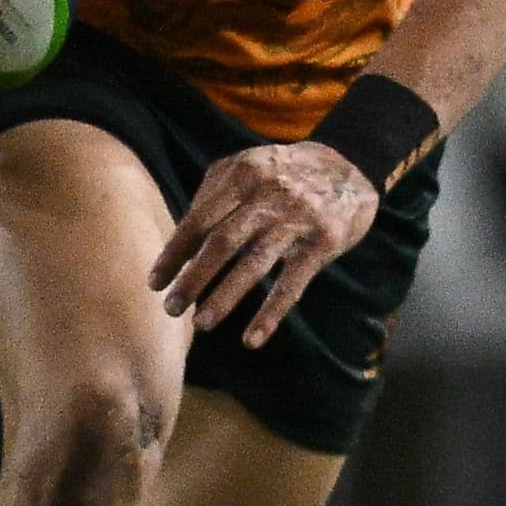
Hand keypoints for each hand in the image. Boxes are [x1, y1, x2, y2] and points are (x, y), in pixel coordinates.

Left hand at [151, 141, 379, 346]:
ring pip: (254, 264)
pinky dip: (271, 313)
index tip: (155, 282)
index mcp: (244, 175)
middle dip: (193, 278)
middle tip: (170, 309)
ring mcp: (297, 219)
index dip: (176, 253)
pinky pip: (292, 284)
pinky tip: (252, 339)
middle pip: (222, 242)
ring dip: (224, 297)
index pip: (201, 219)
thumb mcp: (248, 166)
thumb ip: (213, 194)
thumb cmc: (284, 173)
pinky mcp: (323, 242)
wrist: (349, 165)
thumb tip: (181, 241)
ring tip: (201, 323)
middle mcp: (269, 196)